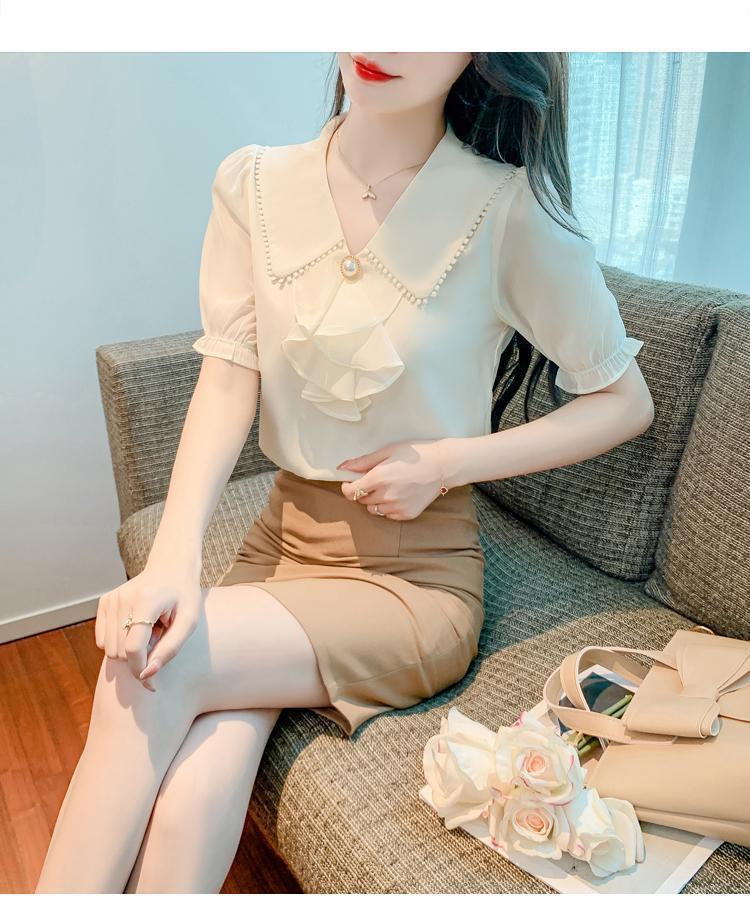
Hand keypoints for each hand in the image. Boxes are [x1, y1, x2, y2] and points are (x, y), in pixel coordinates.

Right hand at [94, 562, 202, 690]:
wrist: (171, 566)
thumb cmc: (184, 595)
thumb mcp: (189, 621)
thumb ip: (170, 649)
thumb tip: (147, 675)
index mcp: (146, 601)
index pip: (133, 648)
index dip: (141, 670)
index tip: (152, 684)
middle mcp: (123, 598)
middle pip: (119, 652)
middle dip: (138, 659)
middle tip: (158, 641)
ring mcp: (111, 599)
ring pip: (108, 649)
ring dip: (128, 650)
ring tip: (149, 632)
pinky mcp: (104, 602)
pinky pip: (102, 640)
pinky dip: (118, 643)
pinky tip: (136, 628)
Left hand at [337, 439, 448, 520]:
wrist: (444, 466)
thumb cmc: (417, 454)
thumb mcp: (388, 451)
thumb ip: (364, 461)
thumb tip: (343, 466)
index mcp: (378, 478)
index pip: (350, 492)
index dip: (347, 487)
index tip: (350, 482)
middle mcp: (386, 495)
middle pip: (361, 500)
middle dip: (363, 491)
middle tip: (375, 481)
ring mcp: (397, 507)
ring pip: (374, 510)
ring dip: (375, 501)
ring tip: (388, 488)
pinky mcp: (407, 514)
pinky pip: (388, 515)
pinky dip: (388, 507)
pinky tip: (399, 495)